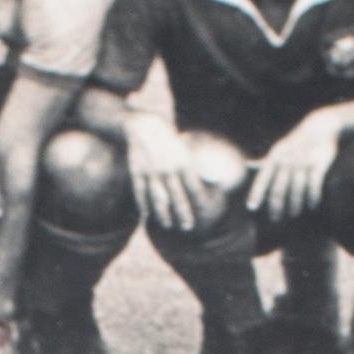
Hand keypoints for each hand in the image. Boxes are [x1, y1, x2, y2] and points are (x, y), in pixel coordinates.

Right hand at [125, 109, 198, 229]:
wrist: (144, 127)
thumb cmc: (170, 143)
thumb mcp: (186, 152)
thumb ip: (199, 169)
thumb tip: (217, 183)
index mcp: (183, 163)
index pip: (195, 187)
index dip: (200, 202)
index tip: (205, 214)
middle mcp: (168, 168)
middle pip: (177, 196)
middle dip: (183, 213)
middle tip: (188, 227)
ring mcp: (151, 171)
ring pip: (158, 197)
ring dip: (163, 213)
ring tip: (168, 225)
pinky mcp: (137, 172)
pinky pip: (140, 192)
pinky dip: (144, 205)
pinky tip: (148, 216)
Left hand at [247, 114, 339, 222]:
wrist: (321, 128)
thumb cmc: (296, 143)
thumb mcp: (278, 151)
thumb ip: (264, 162)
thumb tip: (247, 165)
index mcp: (275, 157)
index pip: (263, 178)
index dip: (257, 193)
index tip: (251, 207)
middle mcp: (287, 160)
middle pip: (279, 187)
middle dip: (276, 205)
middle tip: (275, 220)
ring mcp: (304, 162)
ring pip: (297, 189)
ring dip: (295, 204)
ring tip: (294, 214)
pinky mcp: (319, 163)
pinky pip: (315, 184)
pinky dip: (313, 196)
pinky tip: (312, 205)